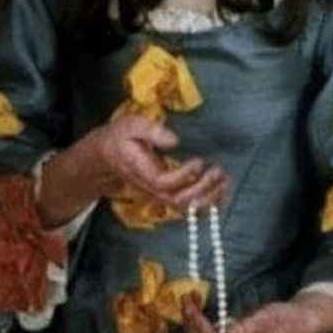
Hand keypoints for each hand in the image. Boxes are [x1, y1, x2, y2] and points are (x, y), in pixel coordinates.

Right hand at [83, 113, 226, 211]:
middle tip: (217, 170)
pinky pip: (189, 207)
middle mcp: (151, 188)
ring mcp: (160, 194)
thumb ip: (151, 130)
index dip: (184, 176)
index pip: (163, 183)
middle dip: (202, 189)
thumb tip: (175, 140)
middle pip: (177, 200)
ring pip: (185, 208)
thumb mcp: (131, 125)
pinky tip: (222, 191)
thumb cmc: (120, 137)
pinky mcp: (168, 194)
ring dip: (208, 198)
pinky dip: (208, 203)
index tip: (199, 160)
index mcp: (141, 172)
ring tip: (224, 180)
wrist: (108, 154)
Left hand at [180, 292, 332, 332]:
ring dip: (192, 324)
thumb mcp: (268, 318)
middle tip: (186, 301)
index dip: (203, 331)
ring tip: (188, 299)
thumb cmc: (288, 319)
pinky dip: (199, 324)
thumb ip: (246, 328)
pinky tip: (196, 307)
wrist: (300, 321)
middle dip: (192, 327)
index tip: (194, 311)